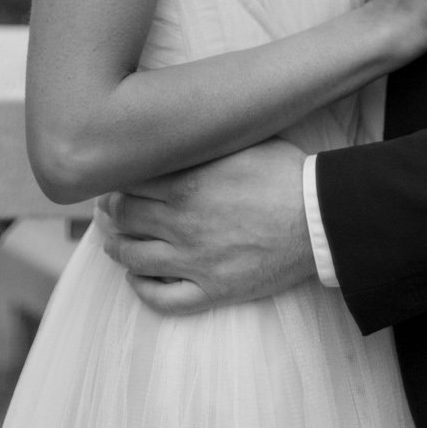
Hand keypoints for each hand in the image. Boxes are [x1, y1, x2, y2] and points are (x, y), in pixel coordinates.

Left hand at [97, 139, 312, 314]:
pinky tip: (137, 277)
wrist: (319, 218)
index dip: (116, 179)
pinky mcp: (212, 290)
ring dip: (115, 247)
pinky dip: (141, 288)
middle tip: (107, 207)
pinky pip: (161, 298)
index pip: (129, 182)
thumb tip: (174, 129)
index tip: (114, 177)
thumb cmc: (284, 172)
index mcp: (187, 182)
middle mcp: (182, 223)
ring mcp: (194, 261)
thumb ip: (201, 142)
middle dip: (110, 211)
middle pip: (124, 218)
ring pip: (133, 258)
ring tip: (112, 240)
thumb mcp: (240, 143)